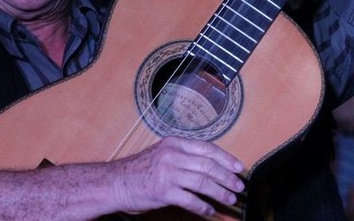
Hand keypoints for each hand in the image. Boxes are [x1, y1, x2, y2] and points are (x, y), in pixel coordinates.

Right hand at [109, 136, 244, 216]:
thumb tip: (209, 166)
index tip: (238, 167)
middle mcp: (172, 156)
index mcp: (173, 144)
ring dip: (220, 193)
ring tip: (229, 199)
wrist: (115, 182)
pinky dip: (203, 207)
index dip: (226, 158)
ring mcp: (168, 173)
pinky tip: (209, 211)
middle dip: (227, 177)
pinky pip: (191, 200)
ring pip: (203, 183)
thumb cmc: (138, 170)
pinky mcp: (164, 191)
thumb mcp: (161, 153)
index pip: (207, 148)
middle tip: (238, 186)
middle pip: (209, 166)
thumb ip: (182, 156)